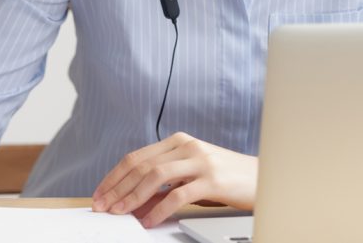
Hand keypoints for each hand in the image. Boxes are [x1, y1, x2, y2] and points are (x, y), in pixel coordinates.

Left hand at [91, 132, 256, 227]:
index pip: (137, 157)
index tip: (101, 193)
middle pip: (141, 165)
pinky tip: (150, 220)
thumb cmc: (226, 178)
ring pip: (155, 176)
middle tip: (103, 206)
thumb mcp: (191, 176)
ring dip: (132, 196)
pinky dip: (159, 210)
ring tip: (120, 213)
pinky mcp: (212, 179)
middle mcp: (187, 146)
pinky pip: (178, 195)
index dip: (114, 176)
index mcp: (179, 141)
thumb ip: (165, 185)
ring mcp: (200, 161)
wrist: (262, 177)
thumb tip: (134, 203)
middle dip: (117, 188)